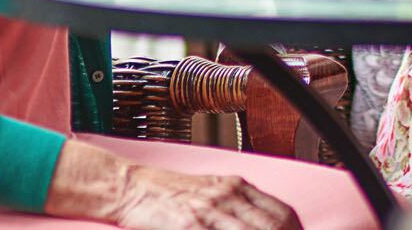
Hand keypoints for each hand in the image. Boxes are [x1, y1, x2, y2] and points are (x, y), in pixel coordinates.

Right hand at [47, 140, 299, 229]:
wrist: (129, 187)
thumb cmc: (168, 194)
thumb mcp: (210, 191)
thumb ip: (238, 207)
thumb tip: (265, 223)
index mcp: (236, 186)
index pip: (282, 213)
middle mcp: (227, 196)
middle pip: (273, 226)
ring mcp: (209, 213)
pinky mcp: (189, 225)